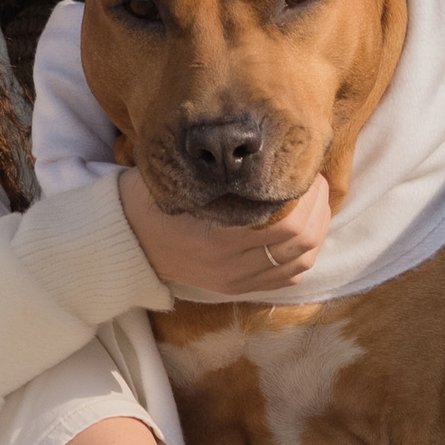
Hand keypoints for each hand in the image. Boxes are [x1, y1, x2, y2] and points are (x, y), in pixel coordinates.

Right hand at [118, 170, 328, 294]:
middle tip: (312, 182)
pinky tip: (301, 233)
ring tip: (312, 204)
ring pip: (301, 261)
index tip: (303, 170)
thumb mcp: (184, 182)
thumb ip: (226, 176)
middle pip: (301, 241)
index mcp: (220, 237)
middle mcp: (232, 264)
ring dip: (316, 231)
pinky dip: (304, 255)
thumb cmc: (152, 201)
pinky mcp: (236, 288)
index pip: (288, 221)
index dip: (307, 195)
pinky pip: (288, 277)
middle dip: (317, 208)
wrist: (126, 242)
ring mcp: (235, 280)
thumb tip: (272, 156)